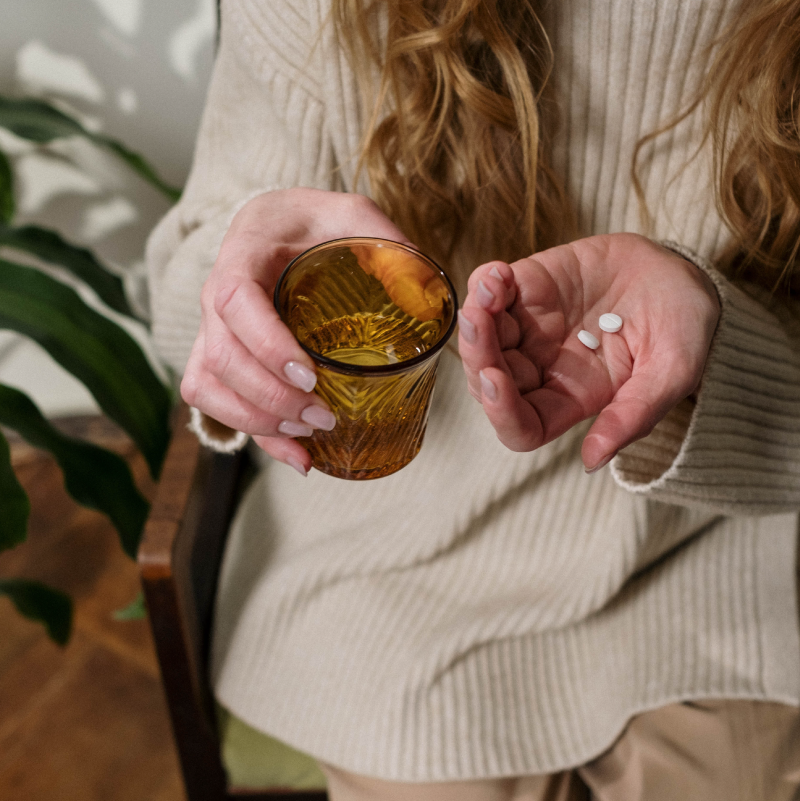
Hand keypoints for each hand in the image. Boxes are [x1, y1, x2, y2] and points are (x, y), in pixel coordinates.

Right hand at [180, 188, 410, 473]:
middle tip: (322, 416)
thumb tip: (426, 298)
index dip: (266, 344)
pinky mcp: (218, 355)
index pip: (235, 300)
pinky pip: (213, 400)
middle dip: (270, 398)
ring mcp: (211, 327)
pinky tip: (297, 454)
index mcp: (245, 252)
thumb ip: (386, 244)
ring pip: (206, 384)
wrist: (277, 223)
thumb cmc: (315, 220)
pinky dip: (252, 433)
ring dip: (255, 421)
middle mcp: (216, 293)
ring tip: (309, 435)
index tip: (310, 375)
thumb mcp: (354, 214)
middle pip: (220, 356)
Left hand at [457, 233, 720, 470]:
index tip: (496, 380)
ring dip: (475, 317)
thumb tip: (592, 460)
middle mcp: (542, 369)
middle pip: (488, 381)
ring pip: (482, 338)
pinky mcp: (527, 289)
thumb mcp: (672, 371)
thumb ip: (634, 414)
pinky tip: (498, 273)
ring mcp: (530, 329)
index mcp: (572, 400)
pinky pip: (490, 292)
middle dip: (477, 354)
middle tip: (480, 320)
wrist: (683, 272)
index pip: (522, 425)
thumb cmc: (681, 328)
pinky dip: (484, 283)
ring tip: (491, 289)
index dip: (502, 412)